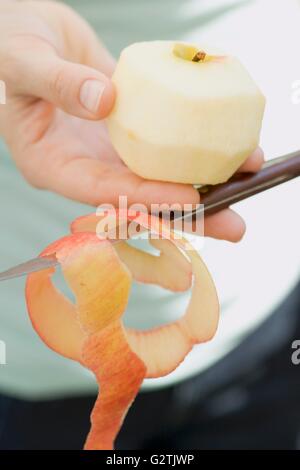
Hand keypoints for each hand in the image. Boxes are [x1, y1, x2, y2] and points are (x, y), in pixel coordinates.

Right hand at [0, 0, 263, 241]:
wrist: (23, 29)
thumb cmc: (9, 46)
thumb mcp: (23, 61)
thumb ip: (57, 82)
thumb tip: (105, 102)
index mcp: (52, 164)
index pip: (102, 192)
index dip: (145, 199)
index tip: (189, 199)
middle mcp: (85, 165)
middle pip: (139, 198)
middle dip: (187, 214)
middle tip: (232, 226)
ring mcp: (109, 148)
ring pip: (157, 173)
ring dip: (202, 182)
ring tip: (245, 186)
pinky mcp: (129, 126)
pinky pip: (163, 140)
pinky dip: (193, 144)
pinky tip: (227, 144)